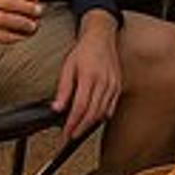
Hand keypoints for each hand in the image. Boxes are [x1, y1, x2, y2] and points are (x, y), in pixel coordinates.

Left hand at [51, 12, 121, 139]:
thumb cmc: (83, 50)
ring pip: (103, 113)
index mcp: (89, 77)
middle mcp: (104, 82)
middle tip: (70, 137)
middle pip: (92, 114)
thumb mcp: (68, 66)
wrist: (101, 37)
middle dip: (80, 128)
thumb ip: (63, 89)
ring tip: (78, 131)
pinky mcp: (118, 86)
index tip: (65, 133)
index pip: (80, 107)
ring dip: (90, 125)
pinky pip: (111, 107)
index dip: (72, 123)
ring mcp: (113, 85)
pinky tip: (93, 121)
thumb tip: (57, 108)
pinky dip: (102, 117)